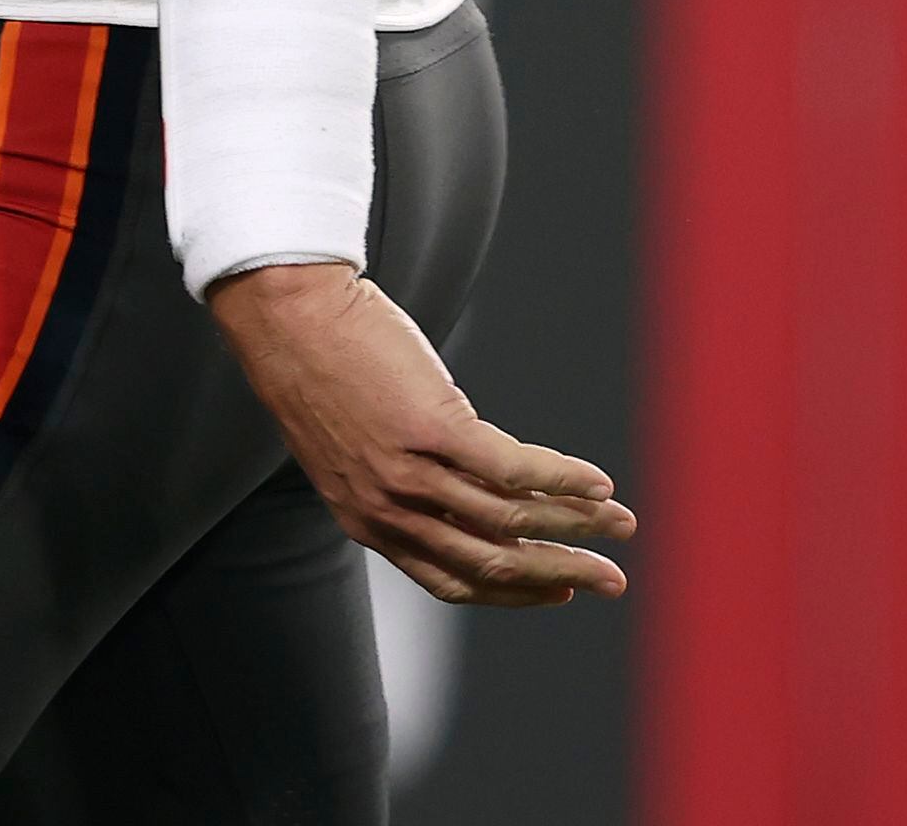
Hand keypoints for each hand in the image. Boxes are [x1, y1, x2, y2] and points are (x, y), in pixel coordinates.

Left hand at [208, 261, 635, 605]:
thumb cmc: (317, 366)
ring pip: (512, 519)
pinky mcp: (433, 427)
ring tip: (620, 521)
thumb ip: (396, 480)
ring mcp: (411, 471)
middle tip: (610, 582)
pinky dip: (564, 478)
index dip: (512, 593)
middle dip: (560, 575)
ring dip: (577, 526)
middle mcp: (390, 508)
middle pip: (493, 563)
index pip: (453, 581)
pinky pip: (516, 468)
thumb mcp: (347, 446)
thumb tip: (464, 490)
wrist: (285, 313)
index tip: (556, 590)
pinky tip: (596, 480)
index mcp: (368, 520)